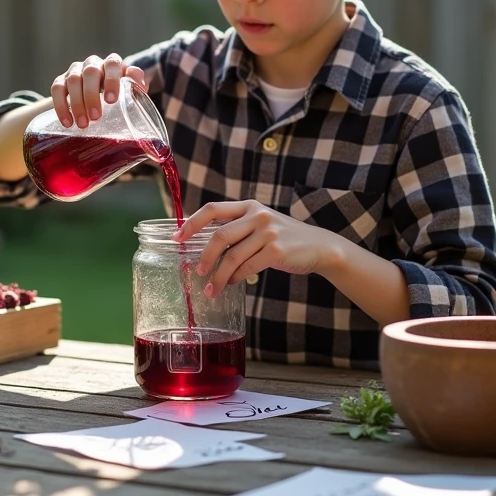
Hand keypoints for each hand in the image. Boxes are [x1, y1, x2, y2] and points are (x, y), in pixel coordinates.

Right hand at [50, 54, 145, 129]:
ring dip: (77, 104)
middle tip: (96, 117)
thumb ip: (135, 86)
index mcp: (111, 64)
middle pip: (90, 72)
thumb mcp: (128, 90)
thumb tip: (142, 87)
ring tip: (83, 124)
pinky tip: (67, 122)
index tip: (111, 100)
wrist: (93, 96)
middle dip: (92, 95)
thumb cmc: (115, 93)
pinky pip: (56, 89)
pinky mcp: (60, 81)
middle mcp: (92, 64)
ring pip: (73, 81)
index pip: (112, 64)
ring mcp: (75, 71)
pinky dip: (61, 106)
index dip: (112, 80)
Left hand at [173, 200, 345, 296]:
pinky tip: (231, 284)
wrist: (318, 246)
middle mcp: (258, 215)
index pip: (213, 209)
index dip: (192, 223)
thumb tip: (205, 247)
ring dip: (218, 276)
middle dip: (204, 256)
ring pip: (232, 256)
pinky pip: (247, 268)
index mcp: (249, 206)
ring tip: (210, 289)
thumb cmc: (283, 238)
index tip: (177, 238)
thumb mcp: (261, 224)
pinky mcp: (276, 252)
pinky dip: (236, 278)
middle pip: (219, 235)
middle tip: (196, 271)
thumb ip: (238, 228)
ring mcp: (268, 233)